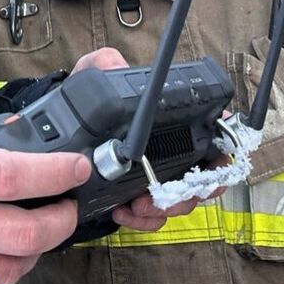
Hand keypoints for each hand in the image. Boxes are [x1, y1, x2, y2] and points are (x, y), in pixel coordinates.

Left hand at [69, 47, 206, 230]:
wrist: (60, 138)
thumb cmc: (85, 104)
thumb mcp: (92, 75)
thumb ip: (105, 63)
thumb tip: (118, 67)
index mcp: (174, 118)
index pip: (215, 131)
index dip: (223, 146)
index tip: (215, 159)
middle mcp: (175, 149)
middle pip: (206, 175)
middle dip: (195, 189)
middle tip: (171, 192)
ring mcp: (160, 176)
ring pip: (183, 200)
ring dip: (167, 207)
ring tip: (139, 205)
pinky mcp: (140, 198)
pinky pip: (155, 217)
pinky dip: (145, 220)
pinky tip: (123, 212)